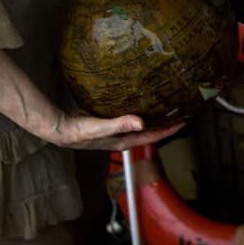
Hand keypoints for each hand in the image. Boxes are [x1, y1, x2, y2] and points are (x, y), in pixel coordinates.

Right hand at [48, 113, 184, 150]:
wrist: (60, 128)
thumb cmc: (78, 131)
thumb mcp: (100, 127)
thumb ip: (120, 124)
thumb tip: (141, 123)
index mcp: (123, 141)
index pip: (151, 137)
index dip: (168, 131)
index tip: (183, 123)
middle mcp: (122, 138)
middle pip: (149, 133)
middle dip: (165, 125)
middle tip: (180, 114)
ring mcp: (116, 131)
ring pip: (141, 126)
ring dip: (154, 119)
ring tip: (166, 108)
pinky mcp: (110, 123)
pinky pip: (130, 119)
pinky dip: (140, 113)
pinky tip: (142, 104)